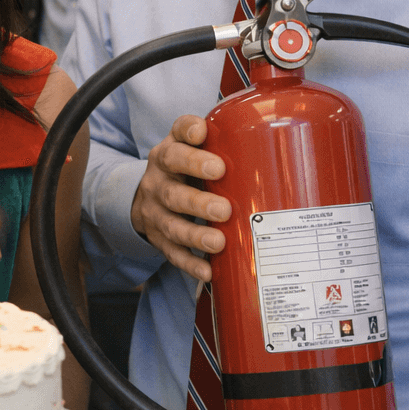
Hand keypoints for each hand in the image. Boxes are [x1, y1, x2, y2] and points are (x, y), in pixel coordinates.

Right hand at [129, 114, 229, 280]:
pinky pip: (172, 253)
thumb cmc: (181, 167)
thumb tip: (264, 141)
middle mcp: (157, 184)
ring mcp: (156, 213)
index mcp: (166, 156)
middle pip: (172, 193)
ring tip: (218, 242)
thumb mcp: (187, 145)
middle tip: (223, 209)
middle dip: (197, 203)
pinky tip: (208, 271)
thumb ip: (216, 138)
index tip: (213, 157)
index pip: (174, 151)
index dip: (191, 154)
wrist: (144, 194)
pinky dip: (190, 264)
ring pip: (172, 226)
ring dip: (195, 236)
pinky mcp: (159, 239)